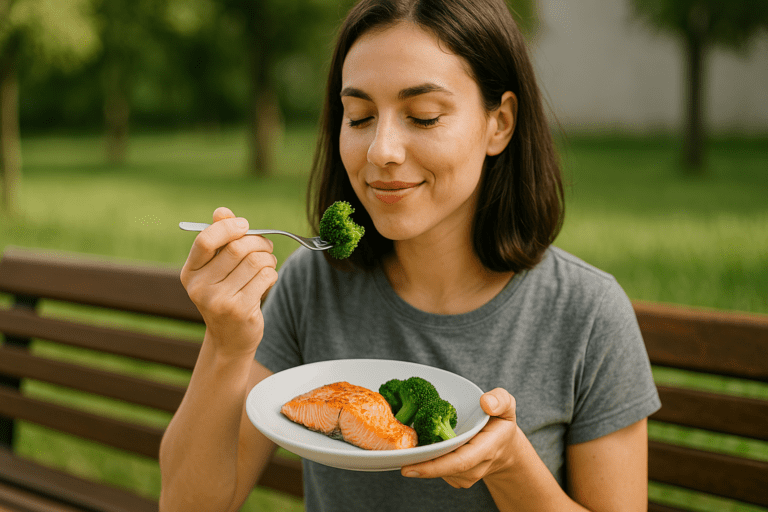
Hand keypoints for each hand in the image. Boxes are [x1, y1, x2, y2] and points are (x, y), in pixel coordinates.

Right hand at [180, 207, 277, 356]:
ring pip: (255, 262)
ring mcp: (219, 301)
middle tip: (266, 246)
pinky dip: (271, 273)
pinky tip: (267, 279)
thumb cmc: (226, 294)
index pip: (205, 240)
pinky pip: (265, 277)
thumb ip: (220, 239)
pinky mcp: (239, 310)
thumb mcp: (217, 268)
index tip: (244, 225)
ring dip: (268, 258)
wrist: (230, 338)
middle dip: (258, 242)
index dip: (229, 227)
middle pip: (237, 248)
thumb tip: (221, 211)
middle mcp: (200, 287)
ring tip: (267, 263)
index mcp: (190, 272)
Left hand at [401, 388, 520, 488]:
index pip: (459, 462)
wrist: (503, 447)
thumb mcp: (507, 405)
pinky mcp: (455, 477)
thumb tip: (485, 402)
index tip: (409, 468)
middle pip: (443, 469)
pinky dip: (424, 462)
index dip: (434, 467)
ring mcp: (465, 475)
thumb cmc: (500, 423)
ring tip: (403, 446)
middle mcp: (475, 467)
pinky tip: (416, 448)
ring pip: (437, 471)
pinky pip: (437, 471)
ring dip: (420, 461)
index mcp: (487, 448)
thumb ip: (500, 400)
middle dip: (418, 465)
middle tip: (395, 455)